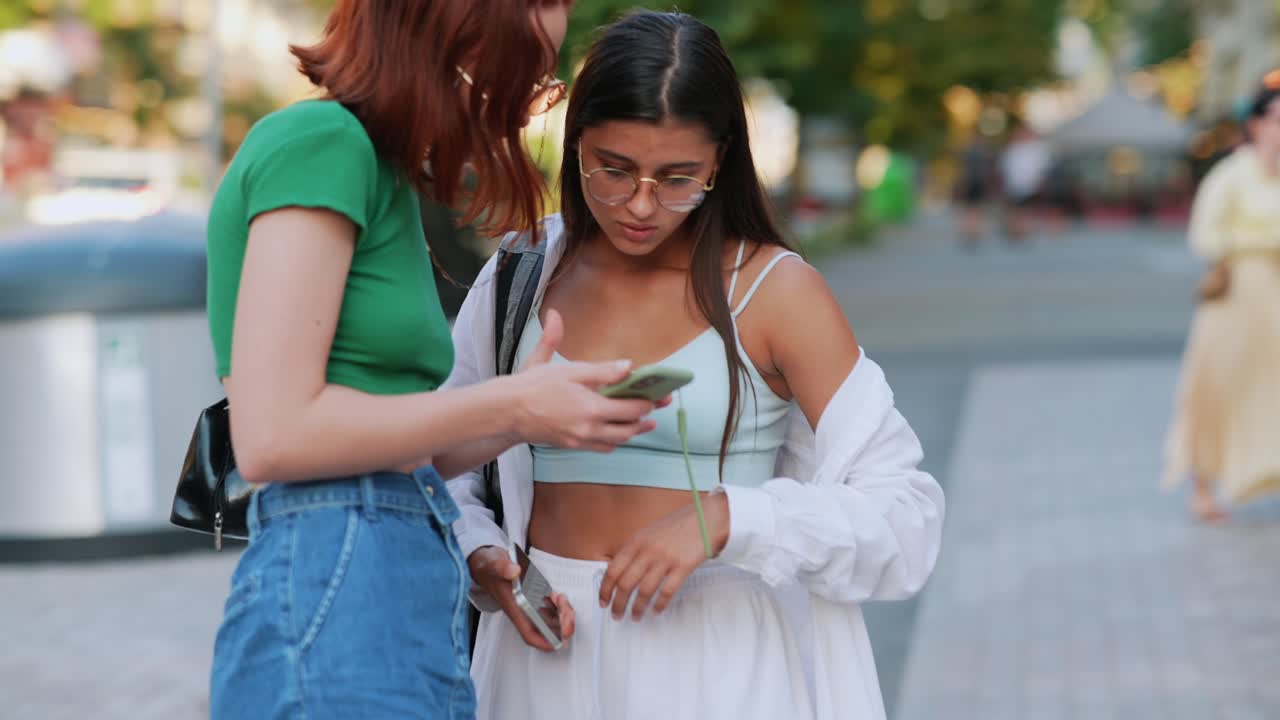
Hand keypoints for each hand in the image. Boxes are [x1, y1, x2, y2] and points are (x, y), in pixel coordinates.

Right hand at [468, 546, 574, 650]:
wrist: (485, 562)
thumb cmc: (489, 567)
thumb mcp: (493, 563)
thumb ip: (502, 567)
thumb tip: (513, 570)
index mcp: (513, 608)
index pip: (530, 634)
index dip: (545, 642)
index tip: (560, 641)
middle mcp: (523, 610)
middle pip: (546, 629)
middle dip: (562, 625)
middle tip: (567, 611)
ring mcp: (529, 605)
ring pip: (551, 620)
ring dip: (562, 614)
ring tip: (562, 599)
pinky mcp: (533, 597)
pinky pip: (551, 608)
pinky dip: (558, 606)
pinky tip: (558, 596)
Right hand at [509, 308, 662, 450]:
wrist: (507, 411)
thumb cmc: (535, 385)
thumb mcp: (570, 370)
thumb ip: (602, 370)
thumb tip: (628, 365)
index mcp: (591, 407)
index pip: (631, 409)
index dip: (648, 402)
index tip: (659, 395)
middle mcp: (589, 428)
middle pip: (629, 429)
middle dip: (645, 418)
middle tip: (657, 409)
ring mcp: (580, 439)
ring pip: (616, 441)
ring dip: (632, 432)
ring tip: (644, 423)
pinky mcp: (572, 445)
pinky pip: (601, 447)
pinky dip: (613, 440)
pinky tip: (616, 433)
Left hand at [598, 491, 730, 620]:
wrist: (707, 517)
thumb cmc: (679, 525)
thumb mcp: (650, 532)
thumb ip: (635, 550)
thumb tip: (621, 573)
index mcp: (636, 541)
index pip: (613, 569)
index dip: (605, 589)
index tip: (603, 601)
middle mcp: (648, 550)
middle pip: (626, 583)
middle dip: (618, 603)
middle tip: (616, 614)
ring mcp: (665, 558)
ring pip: (644, 591)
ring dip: (637, 608)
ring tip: (635, 616)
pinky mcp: (683, 566)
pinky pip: (667, 591)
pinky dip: (659, 604)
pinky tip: (656, 610)